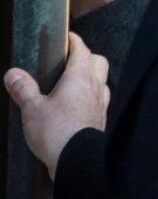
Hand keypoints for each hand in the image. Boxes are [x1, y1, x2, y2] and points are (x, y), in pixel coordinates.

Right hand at [5, 33, 110, 180]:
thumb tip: (13, 73)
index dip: (75, 42)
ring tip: (74, 81)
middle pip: (99, 61)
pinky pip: (100, 99)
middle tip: (71, 58)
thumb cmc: (56, 132)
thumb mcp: (32, 109)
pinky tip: (79, 104)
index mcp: (80, 78)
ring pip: (102, 80)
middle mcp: (95, 87)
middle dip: (87, 56)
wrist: (78, 160)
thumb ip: (23, 89)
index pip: (82, 50)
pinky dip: (92, 95)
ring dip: (92, 76)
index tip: (68, 37)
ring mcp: (101, 103)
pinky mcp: (101, 119)